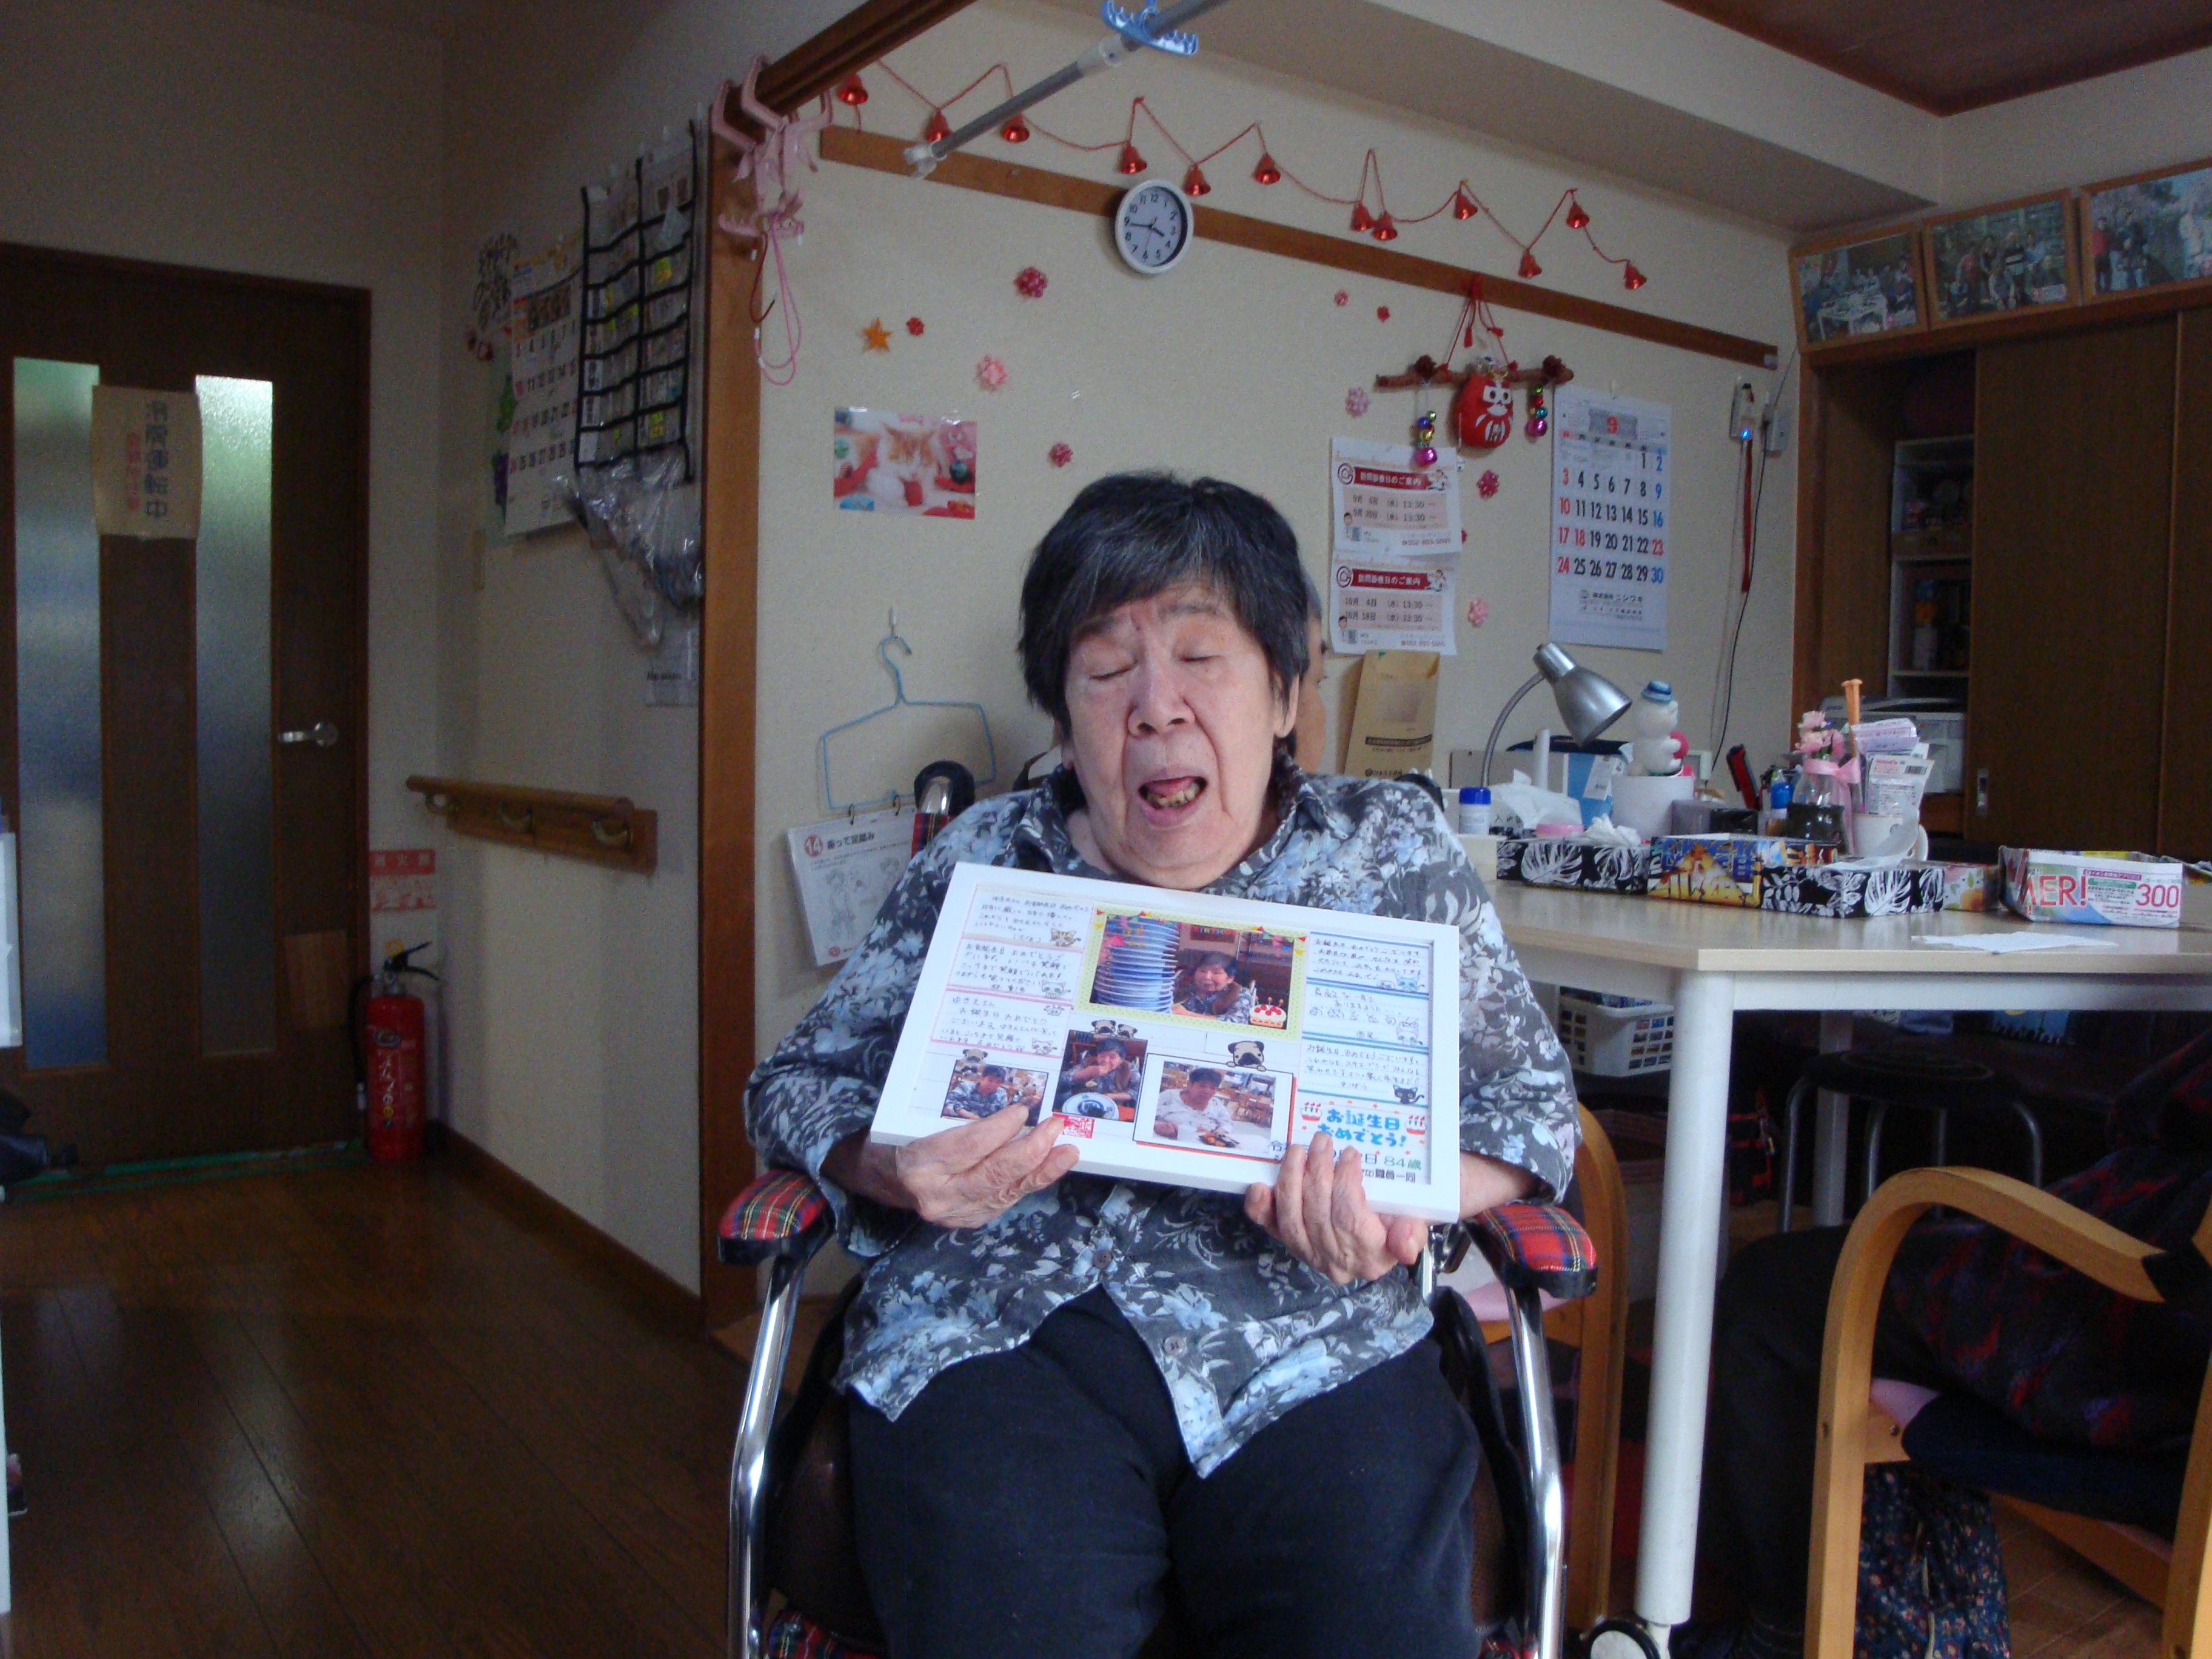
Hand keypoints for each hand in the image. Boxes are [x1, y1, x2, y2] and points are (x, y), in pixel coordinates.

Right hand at [825, 1104, 1078, 1230]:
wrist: (872, 1178)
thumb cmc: (892, 1139)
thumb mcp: (909, 1119)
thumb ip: (950, 1117)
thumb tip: (1003, 1105)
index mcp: (918, 1164)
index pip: (967, 1147)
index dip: (999, 1129)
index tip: (1022, 1111)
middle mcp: (937, 1195)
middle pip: (993, 1174)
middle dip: (1030, 1151)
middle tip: (1054, 1127)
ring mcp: (955, 1213)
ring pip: (1006, 1191)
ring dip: (1041, 1170)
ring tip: (1067, 1151)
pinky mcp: (969, 1219)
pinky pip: (1006, 1200)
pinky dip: (1029, 1182)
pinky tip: (1049, 1167)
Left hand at [1244, 1133, 1426, 1285]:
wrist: (1380, 1230)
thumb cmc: (1396, 1218)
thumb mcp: (1414, 1222)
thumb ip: (1411, 1233)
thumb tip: (1407, 1247)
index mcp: (1370, 1257)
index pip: (1349, 1219)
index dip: (1345, 1184)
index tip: (1349, 1154)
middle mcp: (1336, 1262)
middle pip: (1318, 1216)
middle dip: (1317, 1174)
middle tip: (1321, 1141)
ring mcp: (1309, 1254)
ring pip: (1292, 1219)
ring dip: (1292, 1180)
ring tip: (1298, 1150)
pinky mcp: (1289, 1242)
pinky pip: (1270, 1227)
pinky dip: (1261, 1207)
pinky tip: (1259, 1186)